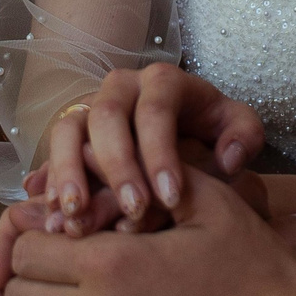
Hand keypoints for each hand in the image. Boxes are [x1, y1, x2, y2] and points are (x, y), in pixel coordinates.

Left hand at [0, 172, 295, 295]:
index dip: (38, 233)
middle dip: (34, 273)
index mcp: (109, 266)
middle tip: (68, 259)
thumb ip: (151, 173)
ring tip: (82, 293)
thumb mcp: (211, 204)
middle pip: (17, 295)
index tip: (64, 228)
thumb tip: (97, 158)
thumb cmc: (255, 272)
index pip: (23, 250)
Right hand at [37, 63, 266, 229]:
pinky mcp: (71, 132)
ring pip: (69, 128)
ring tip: (77, 215)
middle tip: (132, 210)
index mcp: (164, 80)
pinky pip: (52, 151)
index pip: (156, 110)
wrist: (184, 130)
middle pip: (107, 116)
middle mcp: (121, 86)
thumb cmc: (211, 131)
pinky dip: (51, 181)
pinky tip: (54, 214)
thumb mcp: (237, 127)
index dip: (161, 153)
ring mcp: (90, 106)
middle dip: (118, 166)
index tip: (172, 197)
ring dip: (70, 172)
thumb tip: (228, 157)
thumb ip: (244, 137)